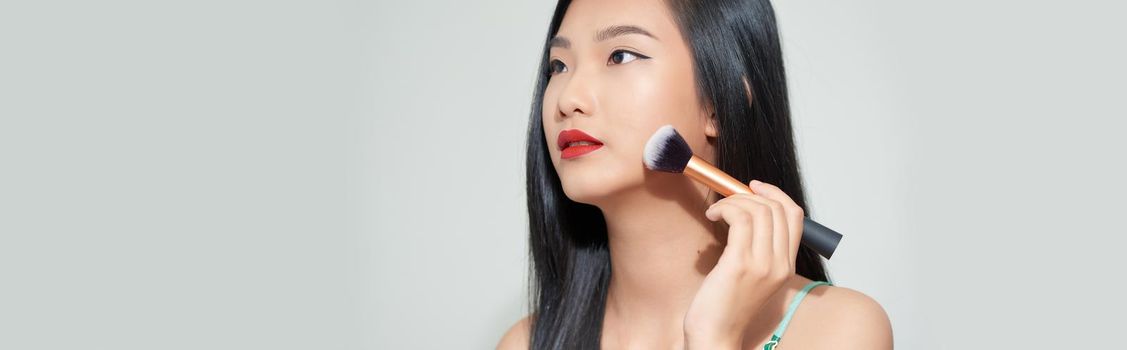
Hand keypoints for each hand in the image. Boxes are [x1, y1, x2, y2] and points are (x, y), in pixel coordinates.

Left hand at [683, 180, 804, 348]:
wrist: (715, 335)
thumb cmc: (725, 307)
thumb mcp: (752, 276)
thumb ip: (757, 249)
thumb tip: (746, 213)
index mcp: (786, 267)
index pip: (795, 216)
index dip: (776, 194)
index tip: (754, 186)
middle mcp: (779, 264)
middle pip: (777, 208)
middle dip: (749, 194)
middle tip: (728, 199)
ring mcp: (762, 264)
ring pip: (758, 210)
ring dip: (733, 201)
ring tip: (717, 211)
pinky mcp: (740, 263)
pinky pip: (740, 219)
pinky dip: (724, 209)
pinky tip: (713, 215)